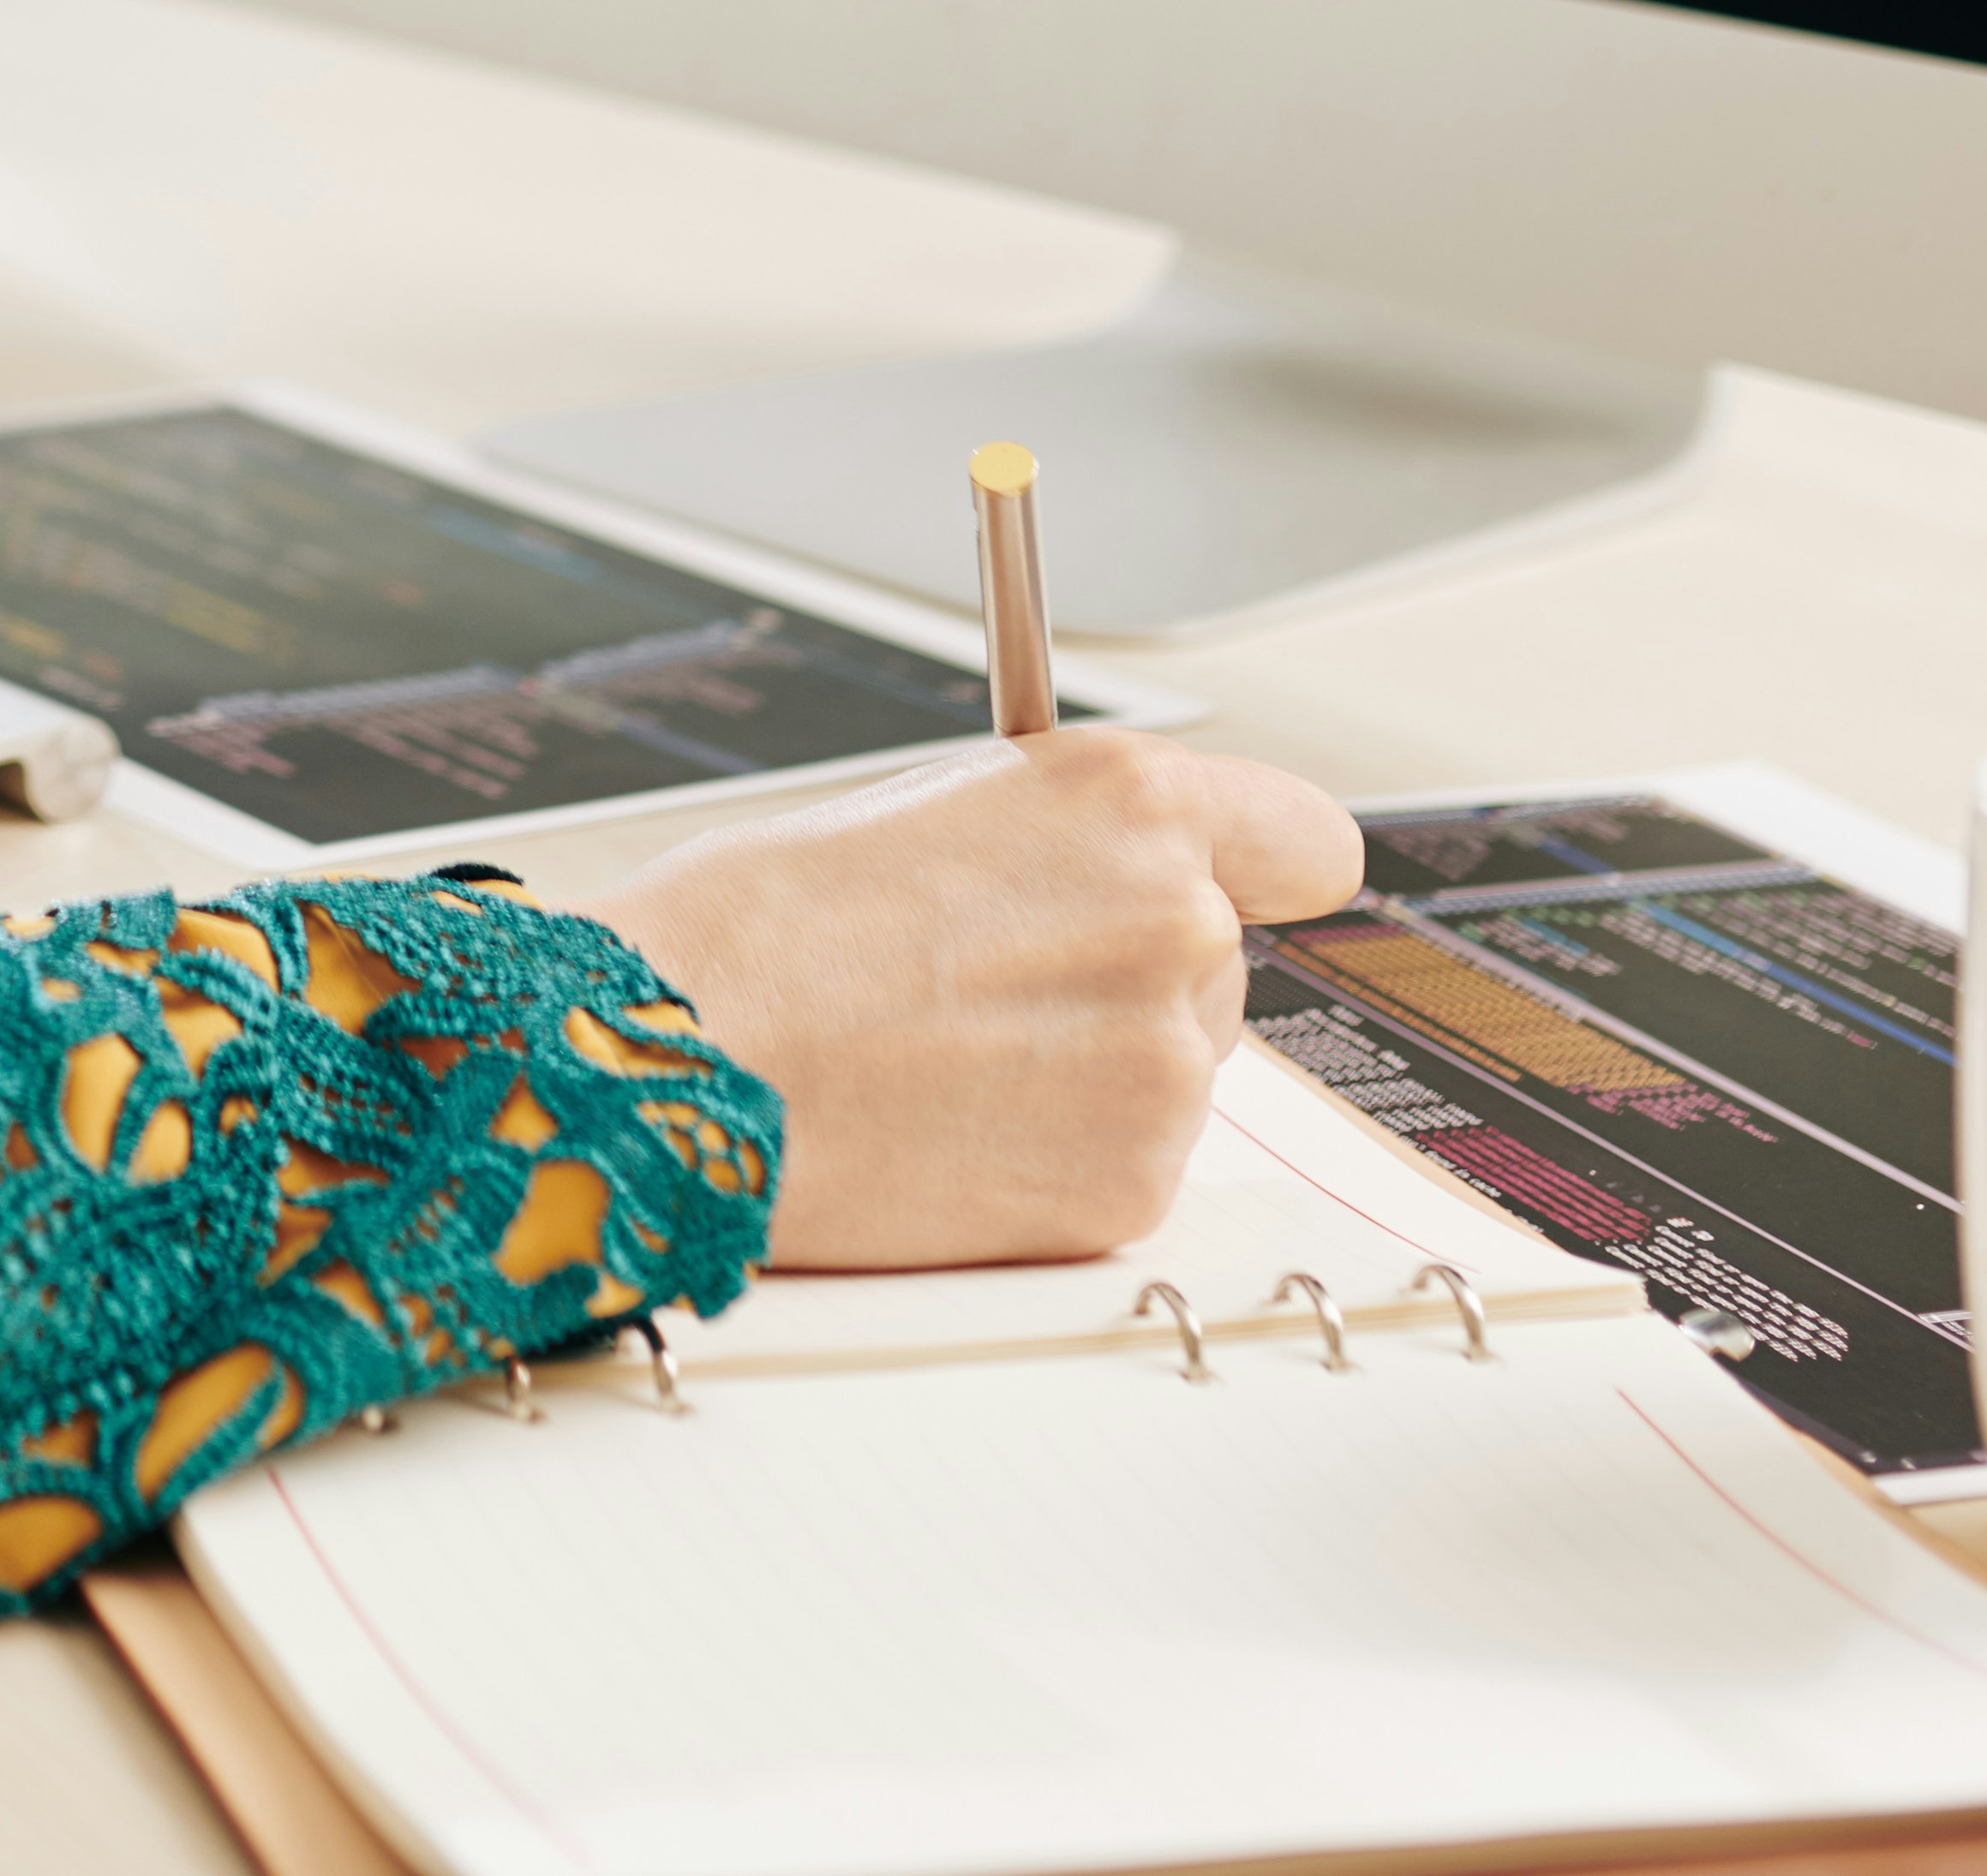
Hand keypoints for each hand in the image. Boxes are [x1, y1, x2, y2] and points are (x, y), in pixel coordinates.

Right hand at [597, 730, 1364, 1266]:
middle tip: (980, 996)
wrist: (682, 1068)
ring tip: (941, 1067)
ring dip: (1086, 1075)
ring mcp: (1165, 1064)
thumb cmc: (756, 930)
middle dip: (1120, 981)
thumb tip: (1105, 884)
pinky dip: (1053, 1161)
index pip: (1304, 840)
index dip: (1260, 871)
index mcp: (1129, 802)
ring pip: (1168, 1070)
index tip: (1235, 893)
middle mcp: (1176, 922)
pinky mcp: (1132, 1184)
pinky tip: (947, 1135)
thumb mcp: (931, 812)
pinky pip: (1123, 1165)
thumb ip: (1063, 843)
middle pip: (1211, 963)